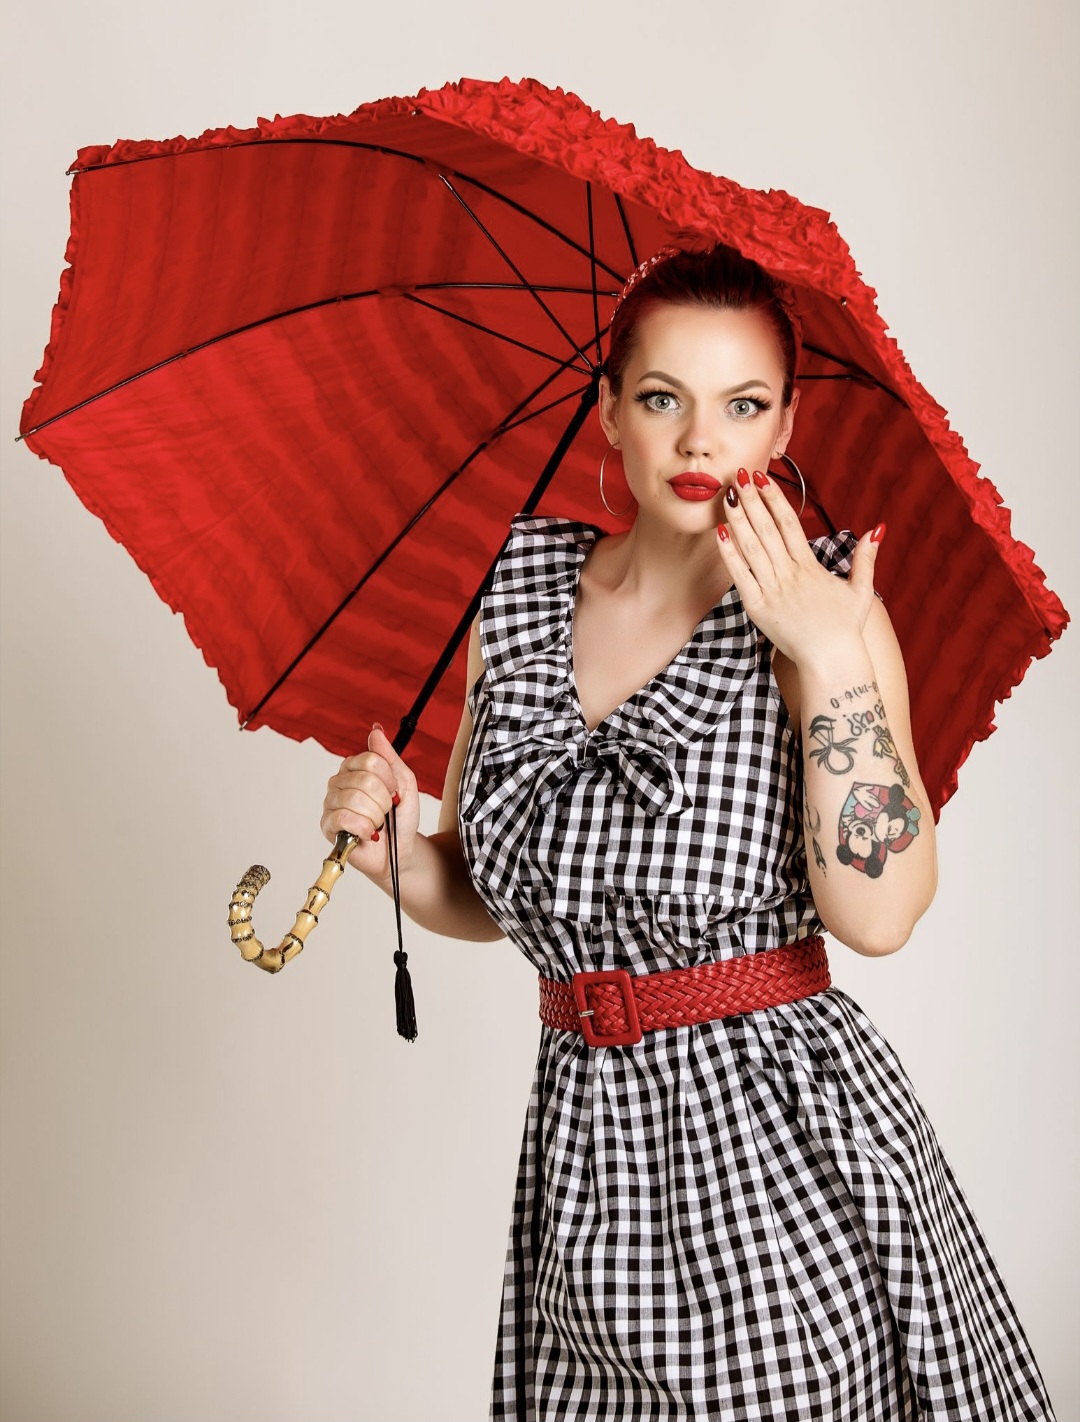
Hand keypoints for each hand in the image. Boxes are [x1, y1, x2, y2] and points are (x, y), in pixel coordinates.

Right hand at [320, 723, 421, 878]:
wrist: (398, 852)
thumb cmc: (400, 818)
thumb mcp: (404, 783)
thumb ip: (388, 756)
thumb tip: (376, 730)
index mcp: (355, 767)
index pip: (371, 759)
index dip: (390, 779)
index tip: (395, 792)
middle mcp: (339, 781)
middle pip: (365, 780)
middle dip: (384, 801)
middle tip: (386, 812)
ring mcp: (331, 802)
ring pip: (355, 799)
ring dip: (376, 816)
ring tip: (377, 824)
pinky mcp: (327, 825)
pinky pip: (344, 817)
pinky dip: (363, 827)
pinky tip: (368, 833)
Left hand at [716, 468, 883, 666]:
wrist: (831, 661)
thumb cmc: (845, 628)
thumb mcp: (861, 590)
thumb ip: (866, 558)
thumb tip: (877, 529)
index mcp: (810, 567)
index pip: (789, 523)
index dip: (775, 498)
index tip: (764, 478)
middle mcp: (789, 574)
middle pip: (767, 529)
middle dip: (752, 500)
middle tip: (739, 474)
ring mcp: (772, 590)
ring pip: (752, 547)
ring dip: (738, 519)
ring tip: (727, 495)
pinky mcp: (757, 608)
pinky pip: (740, 575)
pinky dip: (729, 553)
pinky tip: (719, 532)